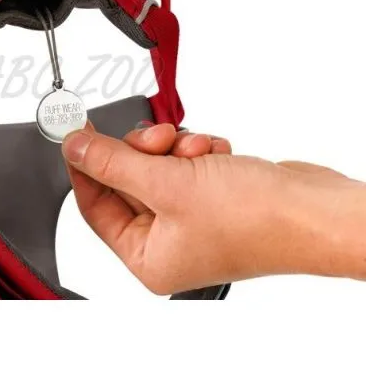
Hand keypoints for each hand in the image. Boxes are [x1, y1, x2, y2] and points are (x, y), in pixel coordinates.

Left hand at [62, 123, 365, 293]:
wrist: (314, 208)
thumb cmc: (254, 219)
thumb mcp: (167, 184)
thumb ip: (113, 163)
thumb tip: (75, 148)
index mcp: (148, 256)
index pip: (95, 206)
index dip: (85, 166)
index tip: (78, 133)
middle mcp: (168, 241)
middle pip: (128, 181)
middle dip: (142, 152)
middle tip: (155, 139)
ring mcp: (191, 216)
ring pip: (157, 166)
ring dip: (173, 148)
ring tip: (194, 149)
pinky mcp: (211, 195)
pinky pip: (184, 163)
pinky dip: (196, 151)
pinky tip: (216, 153)